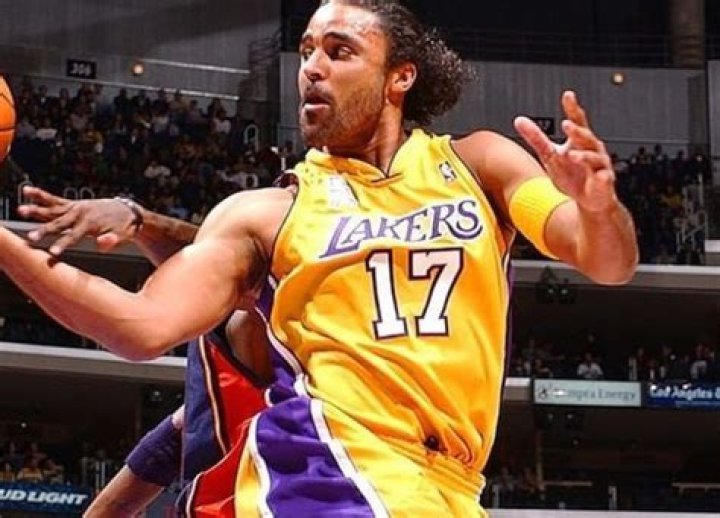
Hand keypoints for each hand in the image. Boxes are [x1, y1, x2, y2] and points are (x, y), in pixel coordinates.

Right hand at [17, 186, 139, 255]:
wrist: (127, 211)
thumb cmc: (124, 227)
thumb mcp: (123, 237)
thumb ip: (111, 241)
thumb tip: (102, 242)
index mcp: (92, 223)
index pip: (74, 237)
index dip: (63, 245)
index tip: (53, 253)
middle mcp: (81, 213)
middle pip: (59, 224)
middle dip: (45, 231)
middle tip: (31, 238)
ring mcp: (75, 208)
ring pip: (52, 209)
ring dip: (36, 210)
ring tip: (21, 210)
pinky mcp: (72, 204)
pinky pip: (54, 199)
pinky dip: (40, 195)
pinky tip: (27, 190)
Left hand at [514, 90, 616, 212]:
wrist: (589, 199)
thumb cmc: (571, 175)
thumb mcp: (549, 155)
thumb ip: (536, 137)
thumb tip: (519, 120)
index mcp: (579, 140)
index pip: (577, 120)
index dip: (573, 108)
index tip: (568, 95)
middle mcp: (592, 149)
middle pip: (586, 136)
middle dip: (577, 131)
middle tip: (567, 125)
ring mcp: (599, 165)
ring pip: (594, 157)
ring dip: (584, 156)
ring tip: (572, 155)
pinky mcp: (604, 181)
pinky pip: (604, 178)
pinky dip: (602, 177)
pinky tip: (600, 176)